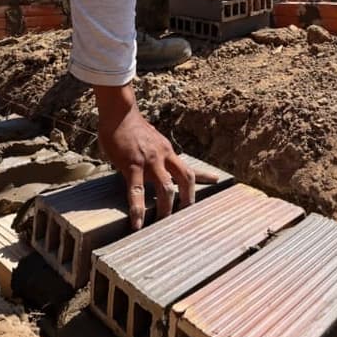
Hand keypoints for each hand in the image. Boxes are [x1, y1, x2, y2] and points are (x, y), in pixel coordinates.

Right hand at [94, 84, 219, 228]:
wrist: (119, 113)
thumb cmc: (130, 127)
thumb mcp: (150, 141)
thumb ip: (154, 154)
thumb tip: (151, 166)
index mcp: (167, 151)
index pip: (189, 168)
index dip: (205, 176)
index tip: (217, 182)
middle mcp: (163, 156)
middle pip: (185, 180)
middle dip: (187, 200)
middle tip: (185, 216)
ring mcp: (149, 161)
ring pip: (166, 188)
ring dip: (166, 208)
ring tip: (162, 223)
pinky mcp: (132, 165)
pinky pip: (137, 191)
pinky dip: (138, 209)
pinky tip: (137, 223)